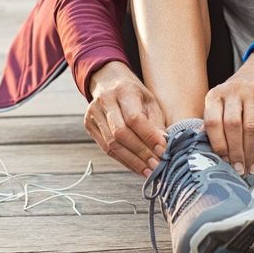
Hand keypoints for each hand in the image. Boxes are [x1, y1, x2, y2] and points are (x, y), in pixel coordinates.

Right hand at [84, 62, 166, 177]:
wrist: (108, 81)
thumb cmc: (134, 93)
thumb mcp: (150, 101)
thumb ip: (156, 122)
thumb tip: (163, 146)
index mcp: (123, 90)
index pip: (134, 118)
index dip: (148, 137)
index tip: (163, 151)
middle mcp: (105, 101)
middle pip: (120, 133)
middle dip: (140, 153)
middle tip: (157, 166)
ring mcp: (93, 113)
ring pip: (112, 144)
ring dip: (132, 161)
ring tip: (149, 171)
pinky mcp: (89, 125)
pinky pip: (106, 148)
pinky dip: (123, 160)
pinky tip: (136, 167)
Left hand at [203, 53, 253, 175]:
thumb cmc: (232, 97)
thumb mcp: (218, 104)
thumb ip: (211, 123)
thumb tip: (203, 149)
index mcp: (214, 95)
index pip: (213, 121)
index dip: (218, 143)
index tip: (221, 160)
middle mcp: (232, 92)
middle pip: (233, 125)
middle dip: (234, 151)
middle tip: (235, 169)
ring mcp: (251, 94)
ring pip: (250, 128)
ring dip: (247, 152)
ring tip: (244, 169)